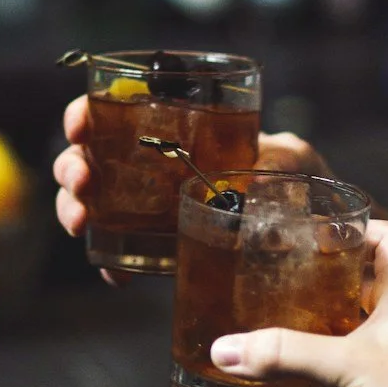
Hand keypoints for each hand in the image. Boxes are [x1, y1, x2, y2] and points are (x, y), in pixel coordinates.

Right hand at [53, 94, 330, 279]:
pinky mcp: (159, 249)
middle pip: (89, 157)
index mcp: (174, 128)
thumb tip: (250, 181)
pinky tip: (116, 274)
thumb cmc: (300, 178)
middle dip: (72, 166)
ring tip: (81, 222)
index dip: (85, 114)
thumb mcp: (291, 156)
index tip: (80, 126)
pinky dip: (111, 263)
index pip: (113, 112)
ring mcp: (149, 208)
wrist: (316, 228)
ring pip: (90, 202)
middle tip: (82, 181)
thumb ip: (278, 157)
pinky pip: (121, 254)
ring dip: (74, 208)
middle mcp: (151, 166)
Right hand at [209, 221, 387, 386]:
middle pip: (361, 281)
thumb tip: (225, 348)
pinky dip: (318, 366)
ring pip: (352, 327)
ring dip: (317, 322)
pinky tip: (285, 373)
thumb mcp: (346, 364)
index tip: (314, 226)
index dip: (356, 226)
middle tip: (278, 272)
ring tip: (272, 317)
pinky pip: (346, 369)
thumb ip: (282, 354)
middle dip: (323, 275)